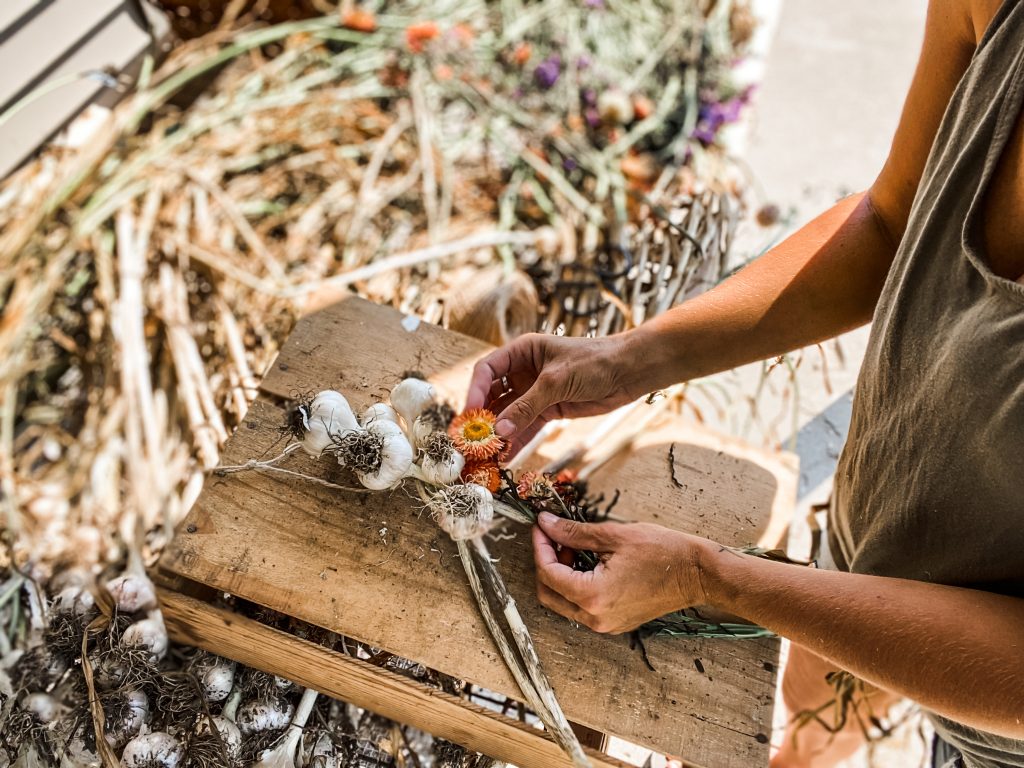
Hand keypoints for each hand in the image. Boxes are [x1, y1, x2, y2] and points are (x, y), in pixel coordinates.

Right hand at [465, 333, 637, 453]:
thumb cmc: (595, 361)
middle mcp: (524, 371)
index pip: (487, 370)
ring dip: (498, 433)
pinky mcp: (548, 409)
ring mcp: (535, 392)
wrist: (629, 371)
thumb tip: (500, 430)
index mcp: (522, 351)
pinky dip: (517, 441)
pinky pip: (526, 426)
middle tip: (472, 440)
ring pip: (509, 414)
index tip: (469, 415)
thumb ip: (527, 406)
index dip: (475, 392)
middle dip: (483, 417)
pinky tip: (506, 456)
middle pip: (494, 395)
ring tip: (487, 454)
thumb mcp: (556, 382)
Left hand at [531, 512, 713, 633]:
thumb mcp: (614, 536)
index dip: (540, 546)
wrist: (697, 573)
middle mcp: (596, 618)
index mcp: (593, 596)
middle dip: (546, 562)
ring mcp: (606, 624)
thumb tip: (546, 524)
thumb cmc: (663, 552)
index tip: (541, 527)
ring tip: (573, 547)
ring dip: (560, 575)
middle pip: (549, 594)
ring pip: (563, 603)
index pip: (548, 573)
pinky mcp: (615, 622)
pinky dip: (576, 586)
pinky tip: (587, 563)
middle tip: (553, 536)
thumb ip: (574, 532)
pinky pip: (582, 608)